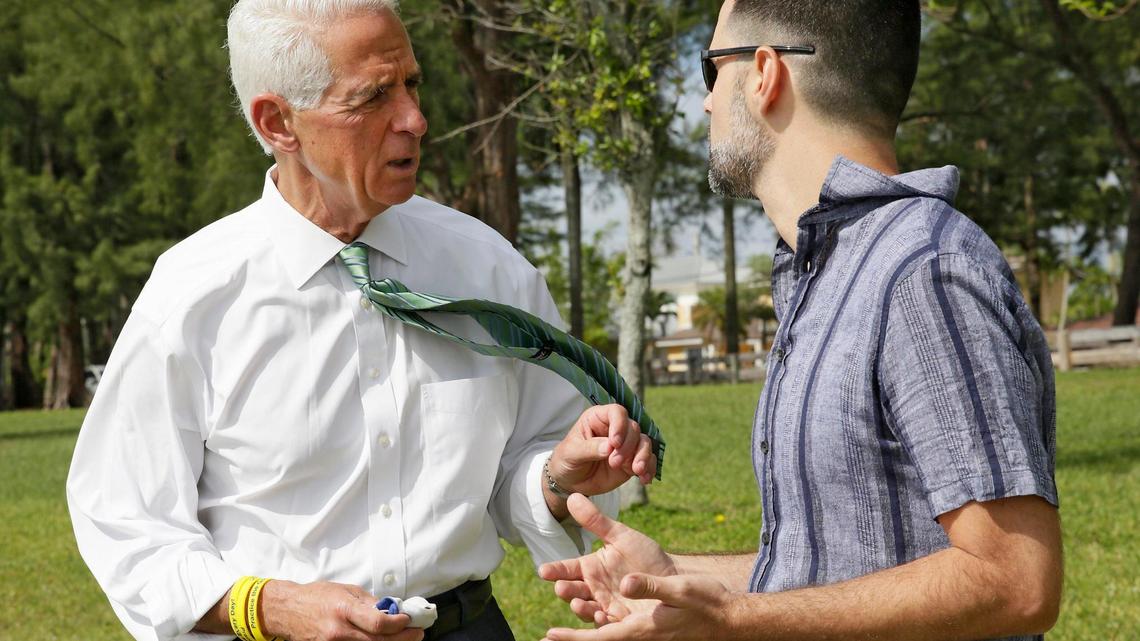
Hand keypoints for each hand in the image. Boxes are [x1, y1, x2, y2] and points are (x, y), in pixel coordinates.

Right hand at [259, 580, 423, 640]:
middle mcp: (339, 631)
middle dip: (403, 638)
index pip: (379, 624)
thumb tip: (393, 609)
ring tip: (403, 638)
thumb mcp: (346, 590)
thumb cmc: (317, 596)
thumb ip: (369, 602)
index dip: (400, 624)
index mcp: (344, 610)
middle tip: (417, 633)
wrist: (288, 610)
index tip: (409, 619)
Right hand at [540, 494, 675, 624]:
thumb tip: (572, 496)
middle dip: (565, 590)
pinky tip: (601, 615)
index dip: (555, 570)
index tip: (543, 570)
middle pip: (573, 591)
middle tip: (561, 587)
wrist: (673, 577)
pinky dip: (600, 621)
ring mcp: (605, 605)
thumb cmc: (646, 555)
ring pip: (585, 609)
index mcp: (591, 568)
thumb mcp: (621, 536)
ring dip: (579, 608)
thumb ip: (596, 521)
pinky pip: (606, 624)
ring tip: (577, 603)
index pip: (567, 569)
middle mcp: (594, 588)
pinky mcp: (619, 621)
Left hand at [543, 573, 742, 640]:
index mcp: (641, 629)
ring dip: (586, 628)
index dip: (574, 639)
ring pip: (608, 633)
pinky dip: (602, 623)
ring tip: (563, 620)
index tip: (549, 635)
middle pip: (599, 639)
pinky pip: (620, 628)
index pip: (600, 638)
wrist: (728, 617)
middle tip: (547, 636)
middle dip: (574, 638)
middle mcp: (638, 634)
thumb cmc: (706, 603)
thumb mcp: (679, 590)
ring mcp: (644, 632)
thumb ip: (650, 586)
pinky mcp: (650, 626)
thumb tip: (624, 583)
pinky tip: (594, 614)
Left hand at [547, 404, 656, 497]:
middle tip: (615, 463)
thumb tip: (609, 447)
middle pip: (633, 428)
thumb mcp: (572, 453)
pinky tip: (645, 479)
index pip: (616, 412)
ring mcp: (626, 444)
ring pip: (644, 442)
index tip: (615, 443)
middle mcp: (615, 428)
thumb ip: (590, 448)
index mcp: (598, 418)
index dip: (619, 425)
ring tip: (636, 471)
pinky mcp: (632, 460)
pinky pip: (648, 460)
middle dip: (628, 446)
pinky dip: (649, 468)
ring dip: (642, 456)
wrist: (571, 481)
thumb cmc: (566, 460)